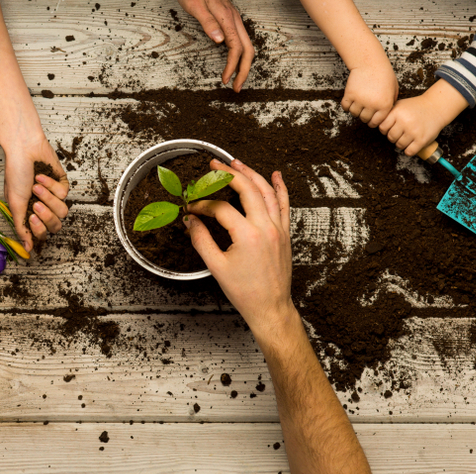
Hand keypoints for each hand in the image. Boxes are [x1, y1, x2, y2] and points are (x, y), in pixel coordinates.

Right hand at [3, 136, 68, 250]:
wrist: (24, 150)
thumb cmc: (16, 173)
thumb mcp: (15, 203)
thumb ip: (21, 227)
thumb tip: (27, 248)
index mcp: (30, 214)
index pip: (42, 233)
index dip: (39, 229)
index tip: (32, 216)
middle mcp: (43, 208)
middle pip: (56, 225)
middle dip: (47, 214)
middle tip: (36, 203)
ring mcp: (54, 197)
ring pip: (62, 211)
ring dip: (48, 198)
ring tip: (36, 185)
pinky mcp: (62, 185)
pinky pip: (64, 194)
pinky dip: (51, 185)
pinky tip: (41, 176)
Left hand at [178, 0, 254, 91]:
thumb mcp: (196, 6)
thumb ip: (207, 22)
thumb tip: (219, 40)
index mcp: (227, 17)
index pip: (235, 47)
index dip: (232, 66)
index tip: (225, 80)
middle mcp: (234, 19)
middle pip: (248, 49)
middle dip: (244, 71)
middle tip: (236, 88)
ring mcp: (234, 19)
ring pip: (247, 45)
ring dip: (243, 65)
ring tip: (237, 80)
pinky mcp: (231, 20)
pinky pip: (241, 40)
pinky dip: (240, 56)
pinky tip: (234, 63)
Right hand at [183, 159, 294, 332]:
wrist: (270, 307)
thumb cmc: (245, 292)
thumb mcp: (216, 267)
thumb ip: (201, 240)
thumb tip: (190, 221)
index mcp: (247, 236)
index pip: (221, 209)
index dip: (203, 205)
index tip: (192, 207)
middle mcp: (266, 228)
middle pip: (247, 190)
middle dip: (228, 174)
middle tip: (214, 166)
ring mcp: (278, 229)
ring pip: (267, 192)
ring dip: (252, 174)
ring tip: (237, 163)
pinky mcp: (285, 234)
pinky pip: (284, 205)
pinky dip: (280, 188)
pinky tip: (276, 176)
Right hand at [340, 52, 397, 127]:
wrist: (371, 62)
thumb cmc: (383, 75)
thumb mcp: (394, 90)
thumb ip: (391, 103)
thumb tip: (385, 116)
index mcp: (385, 105)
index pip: (376, 122)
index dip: (373, 121)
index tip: (371, 118)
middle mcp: (372, 105)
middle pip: (364, 119)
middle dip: (364, 116)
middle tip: (364, 109)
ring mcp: (360, 100)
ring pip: (354, 113)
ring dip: (355, 110)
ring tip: (359, 103)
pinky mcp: (350, 94)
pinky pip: (345, 107)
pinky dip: (347, 105)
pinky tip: (351, 100)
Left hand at [378, 78, 468, 155]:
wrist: (436, 107)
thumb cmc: (415, 107)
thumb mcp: (400, 105)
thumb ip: (387, 114)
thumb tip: (373, 124)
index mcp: (397, 112)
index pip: (382, 128)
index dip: (385, 129)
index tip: (391, 128)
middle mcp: (404, 122)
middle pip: (390, 137)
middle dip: (394, 136)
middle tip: (401, 132)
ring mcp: (413, 131)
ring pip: (399, 145)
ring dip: (402, 143)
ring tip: (407, 137)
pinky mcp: (422, 140)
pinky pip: (409, 152)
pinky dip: (409, 150)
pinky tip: (412, 145)